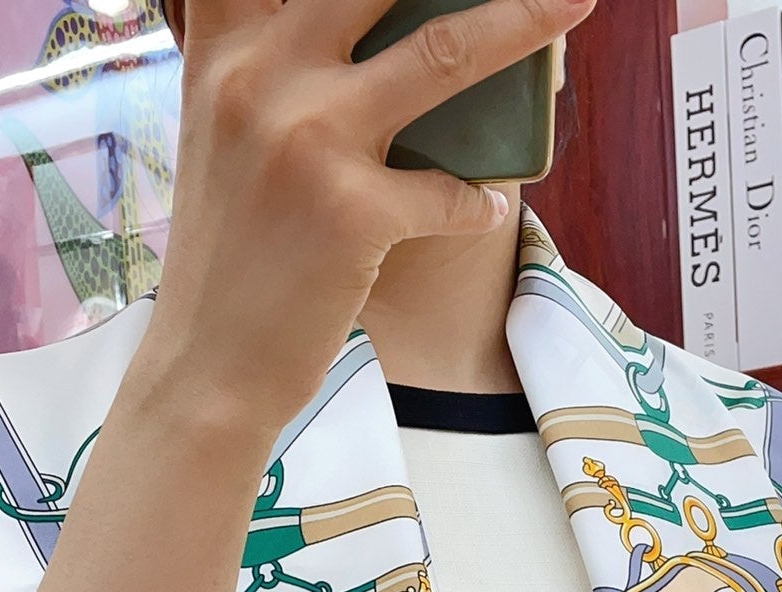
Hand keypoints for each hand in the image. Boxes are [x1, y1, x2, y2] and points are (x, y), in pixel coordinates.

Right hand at [146, 0, 593, 428]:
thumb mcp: (225, 135)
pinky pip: (451, 190)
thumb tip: (368, 37)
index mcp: (225, 51)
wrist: (208, 366)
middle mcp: (260, 78)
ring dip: (522, 21)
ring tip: (573, 3)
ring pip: (442, 52)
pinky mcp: (351, 212)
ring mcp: (307, 141)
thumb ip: (272, 67)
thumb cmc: (231, 254)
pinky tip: (482, 208)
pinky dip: (477, 201)